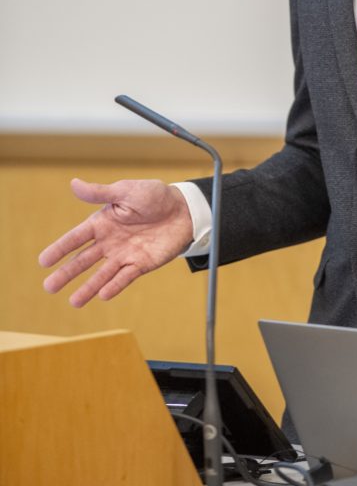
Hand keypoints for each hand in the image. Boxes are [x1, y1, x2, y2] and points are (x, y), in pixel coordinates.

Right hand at [38, 178, 193, 306]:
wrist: (184, 209)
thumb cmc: (154, 196)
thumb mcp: (125, 191)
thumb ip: (100, 193)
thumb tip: (73, 184)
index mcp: (103, 222)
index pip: (76, 237)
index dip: (60, 249)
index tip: (43, 261)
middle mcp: (110, 241)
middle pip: (84, 260)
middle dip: (67, 273)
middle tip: (49, 287)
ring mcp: (125, 254)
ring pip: (102, 274)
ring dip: (88, 287)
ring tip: (73, 302)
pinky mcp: (141, 264)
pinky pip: (125, 277)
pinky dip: (114, 286)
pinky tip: (103, 295)